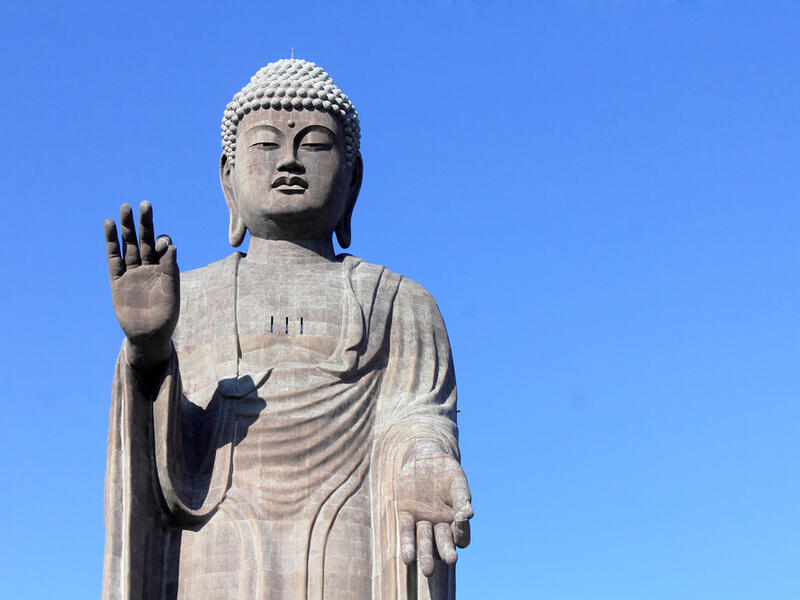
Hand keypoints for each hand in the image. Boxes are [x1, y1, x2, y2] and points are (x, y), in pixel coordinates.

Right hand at [105, 202, 178, 368]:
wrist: (148, 336)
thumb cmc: (165, 317)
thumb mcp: (171, 294)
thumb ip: (171, 271)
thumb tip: (172, 247)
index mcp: (165, 269)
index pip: (163, 249)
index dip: (163, 243)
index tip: (164, 244)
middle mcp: (148, 267)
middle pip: (145, 240)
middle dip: (145, 223)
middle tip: (145, 204)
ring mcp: (132, 272)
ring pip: (129, 245)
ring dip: (126, 228)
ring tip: (125, 208)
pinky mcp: (117, 279)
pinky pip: (113, 258)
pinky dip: (111, 242)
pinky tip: (109, 224)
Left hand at [395, 440, 472, 576]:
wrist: (424, 457)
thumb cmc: (446, 471)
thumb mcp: (456, 482)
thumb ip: (462, 499)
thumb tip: (469, 514)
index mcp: (456, 519)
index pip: (461, 536)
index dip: (462, 531)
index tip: (462, 519)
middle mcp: (439, 524)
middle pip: (443, 543)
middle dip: (446, 551)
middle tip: (450, 560)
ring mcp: (423, 521)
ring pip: (424, 541)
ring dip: (425, 555)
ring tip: (427, 571)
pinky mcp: (406, 514)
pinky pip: (406, 532)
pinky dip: (407, 545)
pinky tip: (407, 559)